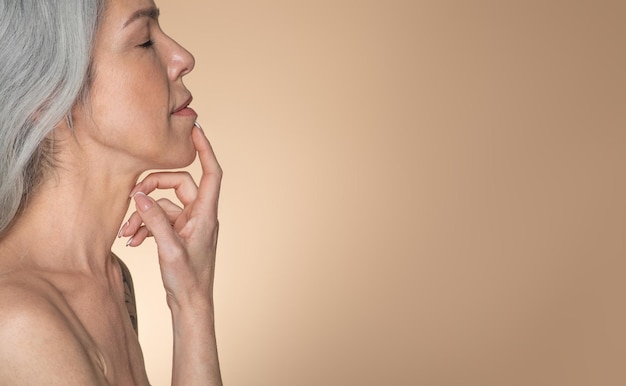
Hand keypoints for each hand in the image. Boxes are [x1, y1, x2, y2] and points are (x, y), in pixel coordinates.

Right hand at [119, 123, 221, 308]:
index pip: (211, 173)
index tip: (195, 130)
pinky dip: (145, 227)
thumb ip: (155, 220)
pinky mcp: (178, 235)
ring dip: (143, 216)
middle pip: (177, 186)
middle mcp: (200, 216)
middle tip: (131, 200)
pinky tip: (131, 241)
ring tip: (126, 234)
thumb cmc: (188, 281)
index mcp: (206, 215)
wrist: (190, 305)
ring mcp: (189, 225)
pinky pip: (160, 220)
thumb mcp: (169, 249)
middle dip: (152, 191)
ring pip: (163, 206)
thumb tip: (140, 195)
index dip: (205, 150)